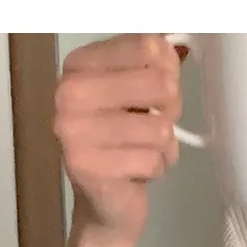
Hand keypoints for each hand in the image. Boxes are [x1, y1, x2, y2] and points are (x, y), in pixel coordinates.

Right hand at [53, 36, 185, 245]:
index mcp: (79, 64)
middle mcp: (68, 92)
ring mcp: (72, 130)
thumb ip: (157, 61)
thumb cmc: (125, 135)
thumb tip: (178, 44)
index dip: (169, 68)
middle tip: (154, 123)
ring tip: (144, 150)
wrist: (104, 202)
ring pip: (160, 127)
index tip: (159, 86)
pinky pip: (153, 159)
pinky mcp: (86, 166)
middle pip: (159, 83)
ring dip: (164, 144)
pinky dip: (157, 168)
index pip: (147, 45)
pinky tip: (137, 171)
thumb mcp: (139, 90)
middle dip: (170, 109)